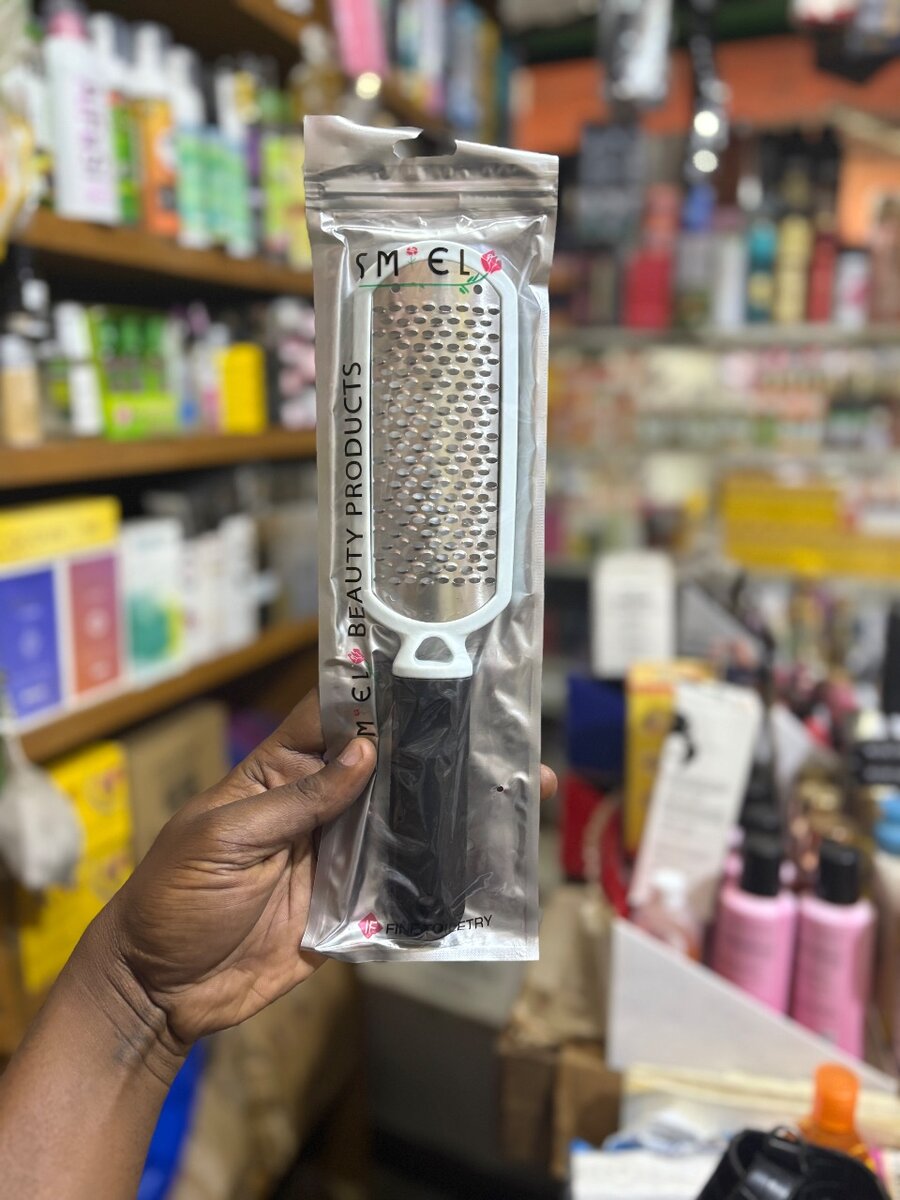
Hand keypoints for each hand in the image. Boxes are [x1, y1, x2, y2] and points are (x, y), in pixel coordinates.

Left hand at [93, 690, 557, 1052]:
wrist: (162, 992)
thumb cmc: (175, 897)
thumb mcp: (227, 838)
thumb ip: (298, 799)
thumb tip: (367, 750)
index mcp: (279, 774)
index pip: (334, 718)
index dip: (377, 694)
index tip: (433, 672)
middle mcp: (318, 807)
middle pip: (382, 768)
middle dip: (433, 750)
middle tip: (498, 734)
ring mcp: (338, 856)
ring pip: (401, 822)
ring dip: (448, 809)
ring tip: (513, 788)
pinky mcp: (352, 908)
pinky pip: (400, 884)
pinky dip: (438, 873)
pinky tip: (487, 859)